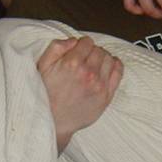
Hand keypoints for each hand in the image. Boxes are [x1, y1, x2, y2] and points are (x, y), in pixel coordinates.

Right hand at [37, 36, 123, 150]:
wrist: (53, 121)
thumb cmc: (45, 94)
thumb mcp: (42, 66)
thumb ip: (56, 47)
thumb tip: (73, 40)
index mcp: (72, 63)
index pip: (87, 42)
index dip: (82, 44)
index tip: (78, 50)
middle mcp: (88, 73)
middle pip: (99, 50)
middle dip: (91, 51)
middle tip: (84, 59)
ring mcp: (99, 85)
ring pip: (109, 58)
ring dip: (102, 58)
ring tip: (94, 65)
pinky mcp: (106, 96)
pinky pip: (118, 72)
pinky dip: (115, 65)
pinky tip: (108, 67)